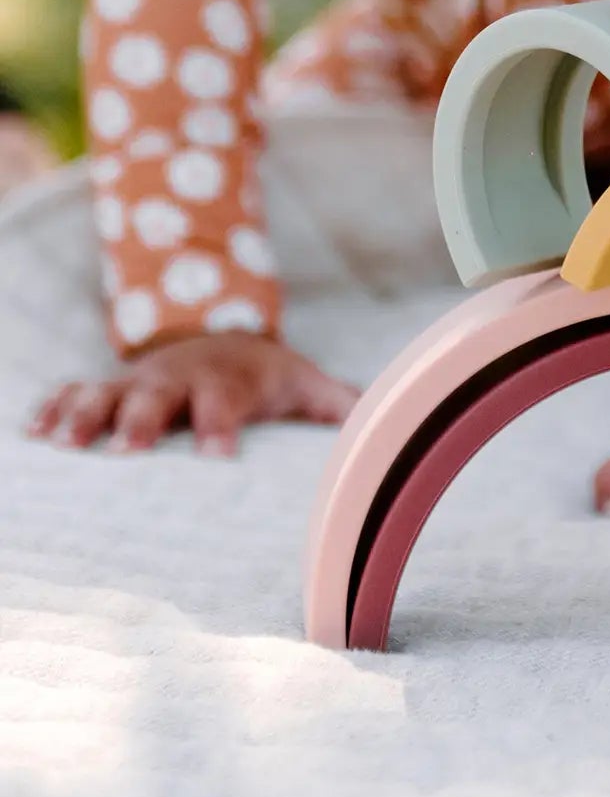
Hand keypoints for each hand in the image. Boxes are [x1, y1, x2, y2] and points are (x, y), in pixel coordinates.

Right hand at [26, 333, 358, 455]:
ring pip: (107, 390)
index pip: (226, 401)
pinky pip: (75, 391)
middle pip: (159, 393)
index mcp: (230, 379)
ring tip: (62, 444)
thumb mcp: (306, 383)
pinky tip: (31, 435)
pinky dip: (52, 407)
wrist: (228, 340)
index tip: (216, 457)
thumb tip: (386, 427)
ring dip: (85, 413)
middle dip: (142, 417)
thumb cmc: (269, 377)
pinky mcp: (112, 386)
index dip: (221, 425)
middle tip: (128, 451)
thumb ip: (339, 405)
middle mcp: (180, 377)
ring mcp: (141, 379)